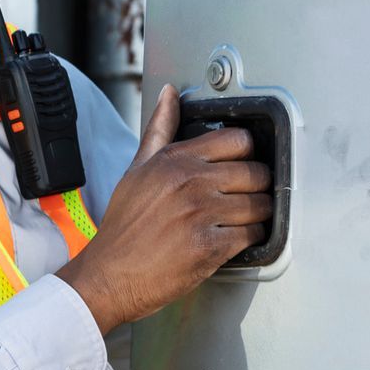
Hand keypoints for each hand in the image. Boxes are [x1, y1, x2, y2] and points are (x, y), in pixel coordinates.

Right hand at [55, 84, 271, 333]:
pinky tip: (235, 239)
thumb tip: (169, 94)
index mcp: (175, 160)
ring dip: (258, 214)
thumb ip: (159, 129)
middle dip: (257, 185)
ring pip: (259, 205)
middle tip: (247, 195)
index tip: (243, 164)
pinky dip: (251, 239)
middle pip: (255, 172)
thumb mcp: (137, 169)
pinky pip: (253, 235)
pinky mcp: (210, 247)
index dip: (247, 152)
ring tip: (242, 219)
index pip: (237, 139)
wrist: (110, 274)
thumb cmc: (124, 226)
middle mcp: (190, 183)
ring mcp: (201, 215)